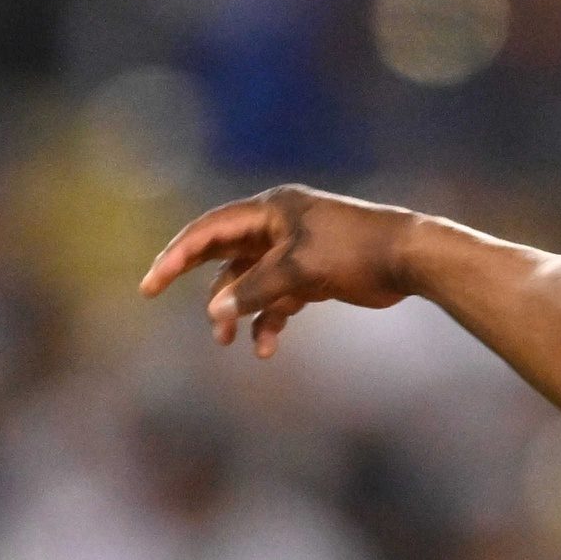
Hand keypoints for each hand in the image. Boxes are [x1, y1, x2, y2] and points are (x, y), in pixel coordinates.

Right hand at [139, 184, 418, 357]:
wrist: (409, 258)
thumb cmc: (355, 251)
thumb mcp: (298, 270)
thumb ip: (254, 290)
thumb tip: (215, 312)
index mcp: (270, 210)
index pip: (209, 230)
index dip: (176, 255)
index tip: (151, 283)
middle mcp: (277, 227)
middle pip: (224, 254)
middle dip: (200, 282)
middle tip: (161, 297)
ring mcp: (294, 252)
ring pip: (250, 283)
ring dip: (237, 312)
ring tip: (228, 342)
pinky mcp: (312, 276)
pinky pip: (277, 300)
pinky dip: (268, 322)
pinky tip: (265, 349)